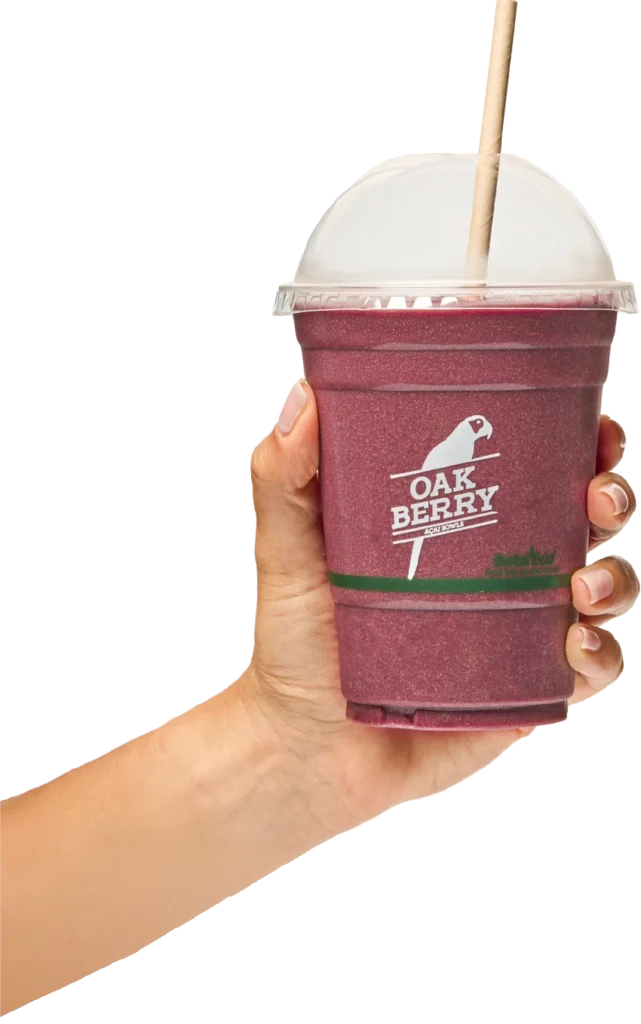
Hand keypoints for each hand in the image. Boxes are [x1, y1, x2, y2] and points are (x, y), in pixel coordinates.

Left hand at [245, 381, 637, 830]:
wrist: (304, 747)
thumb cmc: (298, 645)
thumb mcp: (290, 554)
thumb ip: (285, 479)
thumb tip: (302, 399)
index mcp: (457, 522)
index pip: (531, 466)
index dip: (573, 441)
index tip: (587, 425)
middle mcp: (499, 568)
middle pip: (584, 518)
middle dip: (610, 495)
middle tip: (596, 495)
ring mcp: (518, 630)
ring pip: (604, 587)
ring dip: (616, 576)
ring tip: (582, 584)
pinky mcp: (527, 690)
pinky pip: (591, 668)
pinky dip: (602, 653)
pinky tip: (574, 644)